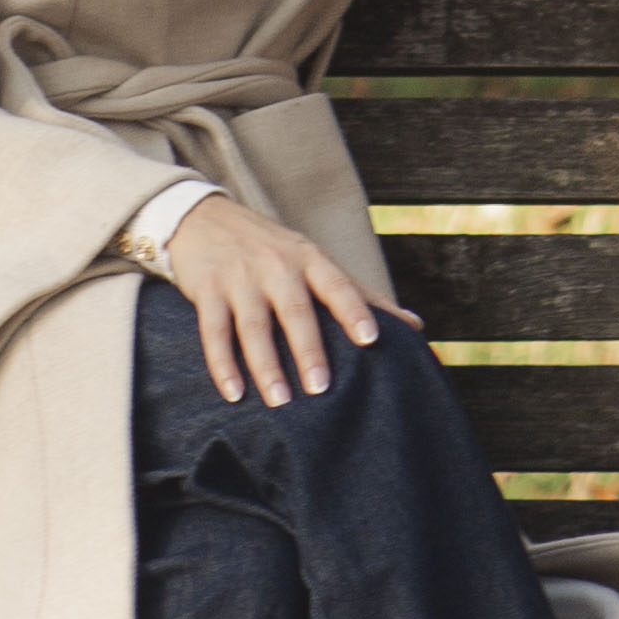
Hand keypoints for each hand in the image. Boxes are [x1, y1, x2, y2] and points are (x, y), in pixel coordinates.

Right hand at [158, 197, 420, 407]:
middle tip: (321, 387)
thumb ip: (361, 294)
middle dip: (309, 350)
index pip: (338, 285)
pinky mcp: (207, 289)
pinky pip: (214, 331)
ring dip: (266, 365)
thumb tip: (416, 326)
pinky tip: (233, 392)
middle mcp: (277, 266)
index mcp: (310, 259)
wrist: (202, 217)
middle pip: (296, 311)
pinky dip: (223, 364)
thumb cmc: (271, 248)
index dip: (355, 311)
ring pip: (254, 326)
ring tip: (280, 400)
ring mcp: (240, 278)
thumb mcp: (315, 260)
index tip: (371, 340)